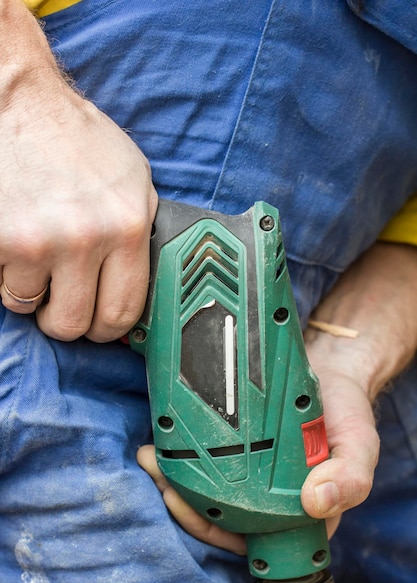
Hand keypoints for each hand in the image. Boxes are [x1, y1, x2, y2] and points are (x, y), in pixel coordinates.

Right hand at [0, 2, 157, 341]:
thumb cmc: (76, 142)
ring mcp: (40, 241)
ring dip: (32, 293)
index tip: (99, 324)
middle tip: (62, 302)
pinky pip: (2, 287)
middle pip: (76, 325)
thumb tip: (144, 287)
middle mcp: (87, 238)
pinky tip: (15, 244)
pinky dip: (6, 274)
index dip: (109, 328)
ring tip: (36, 259)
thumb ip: (141, 234)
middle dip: (67, 321)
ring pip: (31, 309)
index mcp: (128, 226)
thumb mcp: (132, 180)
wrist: (20, 104)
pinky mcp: (2, 241)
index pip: (124, 312)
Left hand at [137, 241, 416, 552]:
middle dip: (181, 500)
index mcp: (296, 511)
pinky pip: (206, 453)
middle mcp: (268, 495)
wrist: (333, 371)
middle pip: (218, 513)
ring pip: (205, 485)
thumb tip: (317, 504)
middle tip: (159, 474)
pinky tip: (163, 436)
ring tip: (151, 456)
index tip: (189, 509)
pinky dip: (183, 449)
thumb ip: (350, 476)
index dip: (215, 532)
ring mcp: (250, 468)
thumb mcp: (359, 445)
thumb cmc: (347, 414)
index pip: (250, 537)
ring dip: (174, 475)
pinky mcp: (237, 441)